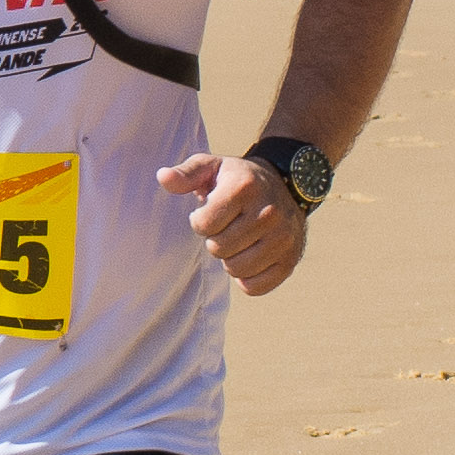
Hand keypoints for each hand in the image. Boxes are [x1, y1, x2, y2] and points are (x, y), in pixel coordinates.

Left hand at [162, 150, 305, 292]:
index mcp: (245, 188)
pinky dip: (246, 278)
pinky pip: (254, 287)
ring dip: (229, 258)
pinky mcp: (291, 260)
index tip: (211, 211)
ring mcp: (284, 238)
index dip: (200, 221)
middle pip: (218, 248)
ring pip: (235, 270)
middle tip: (228, 226)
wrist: (288, 185)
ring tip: (239, 240)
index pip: (203, 225)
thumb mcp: (210, 167)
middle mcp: (269, 213)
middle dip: (215, 239)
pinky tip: (250, 257)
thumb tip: (163, 178)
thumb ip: (184, 174)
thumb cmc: (238, 179)